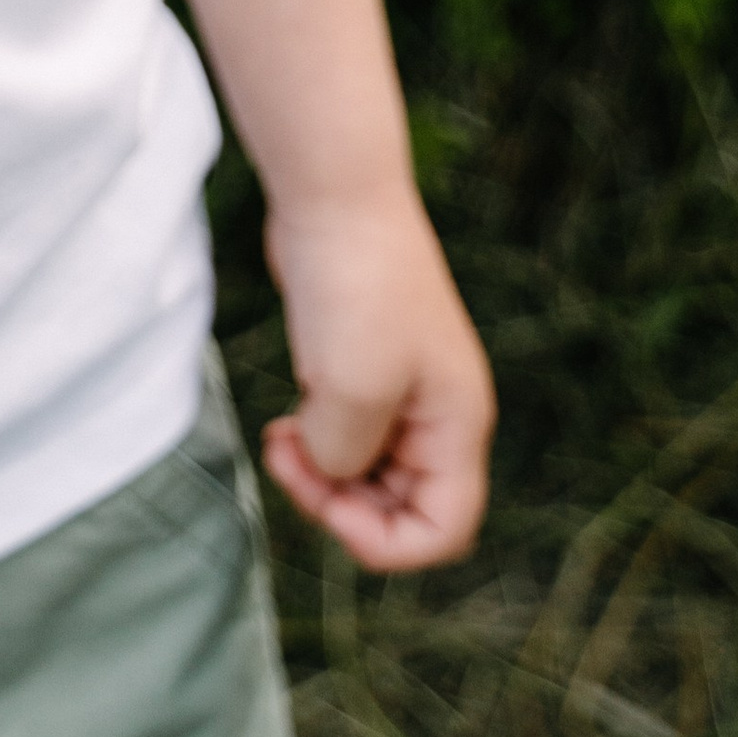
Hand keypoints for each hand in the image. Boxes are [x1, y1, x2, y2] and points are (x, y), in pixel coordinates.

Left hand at [259, 187, 493, 570]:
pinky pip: (346, 435)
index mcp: (456, 426)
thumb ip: (343, 460)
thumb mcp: (350, 392)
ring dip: (322, 474)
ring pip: (368, 474)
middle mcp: (438, 415)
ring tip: (281, 438)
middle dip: (339, 503)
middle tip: (289, 459)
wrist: (335, 195)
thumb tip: (330, 469)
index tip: (328, 498)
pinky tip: (285, 422)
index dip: (383, 541)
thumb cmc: (355, 288)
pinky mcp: (362, 366)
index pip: (443, 529)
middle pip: (401, 507)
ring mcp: (402, 389)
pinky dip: (315, 442)